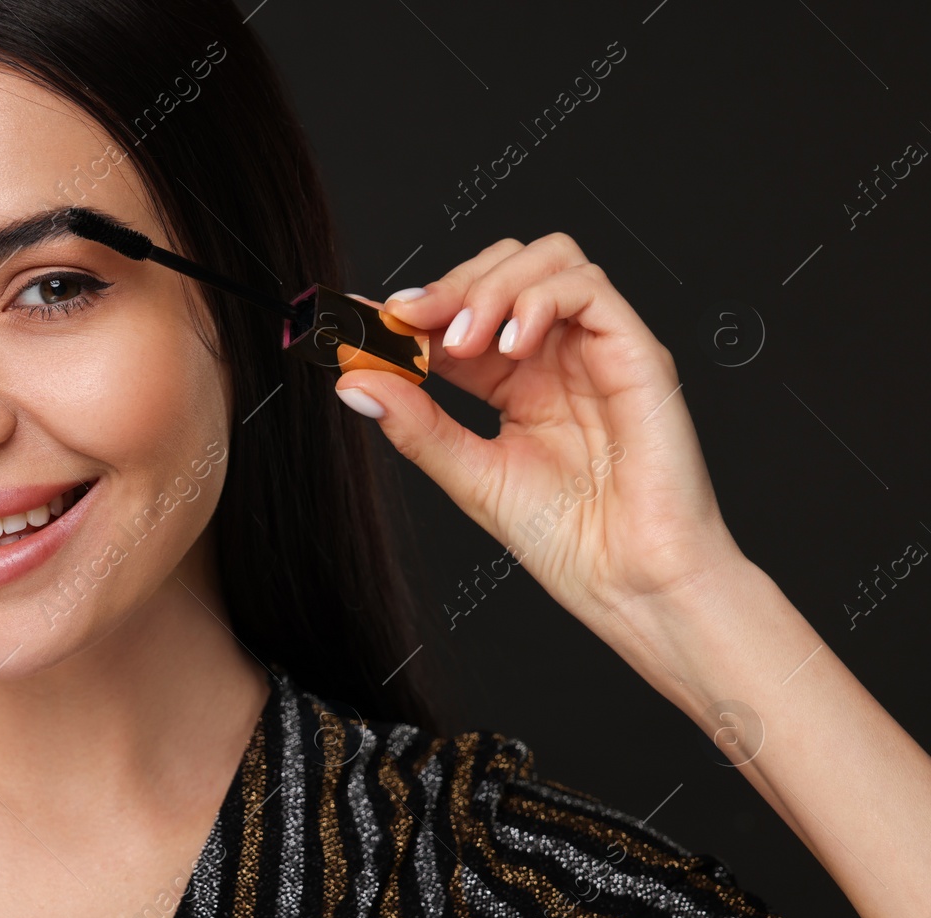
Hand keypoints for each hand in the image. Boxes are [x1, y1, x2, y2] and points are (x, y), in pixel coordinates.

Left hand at [337, 233, 744, 628]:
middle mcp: (556, 357)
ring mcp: (596, 350)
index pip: (458, 317)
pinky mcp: (637, 353)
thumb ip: (417, 425)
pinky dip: (539, 298)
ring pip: (548, 259)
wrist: (629, 584)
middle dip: (449, 286)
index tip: (362, 321)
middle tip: (409, 323)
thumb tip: (356, 381)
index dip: (411, 313)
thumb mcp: (470, 476)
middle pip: (503, 268)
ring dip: (492, 285)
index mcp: (515, 383)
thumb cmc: (568, 541)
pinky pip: (589, 286)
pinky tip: (510, 344)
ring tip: (464, 342)